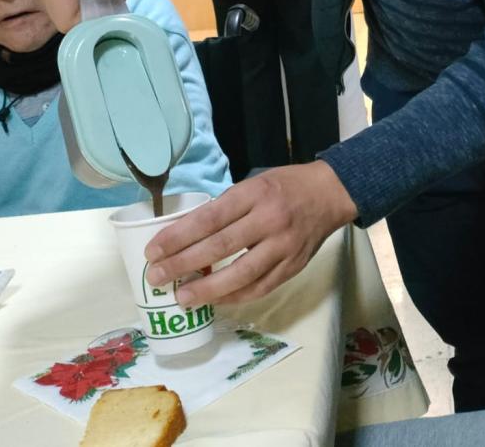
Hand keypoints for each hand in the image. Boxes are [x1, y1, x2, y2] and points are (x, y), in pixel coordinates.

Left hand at [144, 161, 358, 306]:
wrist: (331, 194)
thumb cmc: (286, 186)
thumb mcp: (254, 184)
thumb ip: (226, 208)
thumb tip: (186, 234)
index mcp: (255, 194)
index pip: (209, 218)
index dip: (178, 236)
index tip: (154, 250)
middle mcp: (269, 220)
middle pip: (220, 247)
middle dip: (183, 264)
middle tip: (156, 277)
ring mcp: (284, 246)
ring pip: (241, 274)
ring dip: (207, 289)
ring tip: (182, 297)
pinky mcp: (293, 266)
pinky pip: (260, 287)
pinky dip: (235, 296)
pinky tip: (215, 300)